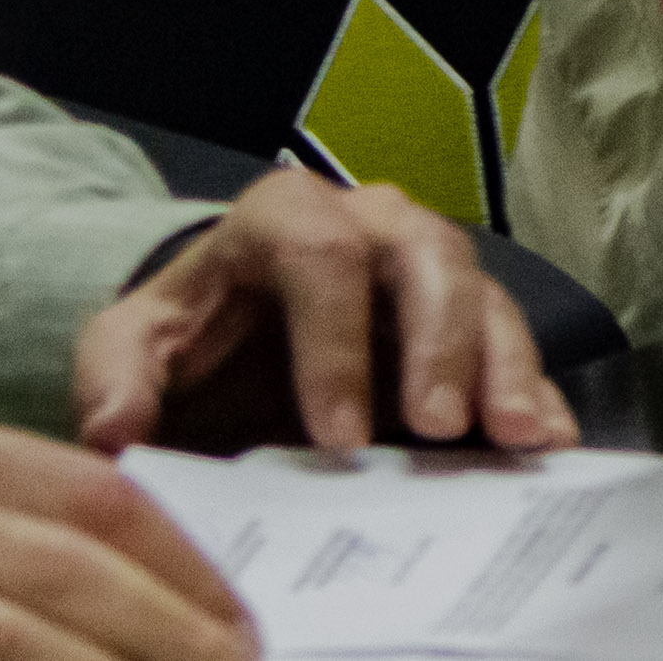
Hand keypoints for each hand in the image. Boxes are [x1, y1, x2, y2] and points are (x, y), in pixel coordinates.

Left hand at [72, 166, 573, 457]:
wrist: (231, 344)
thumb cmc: (191, 337)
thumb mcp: (135, 346)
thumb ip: (116, 377)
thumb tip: (116, 429)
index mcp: (283, 216)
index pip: (319, 254)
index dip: (334, 343)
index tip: (336, 437)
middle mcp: (369, 225)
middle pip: (423, 254)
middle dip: (439, 341)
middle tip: (438, 426)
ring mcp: (425, 273)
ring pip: (482, 291)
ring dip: (502, 364)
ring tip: (515, 439)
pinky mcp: (465, 327)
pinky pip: (514, 346)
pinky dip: (535, 393)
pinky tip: (546, 446)